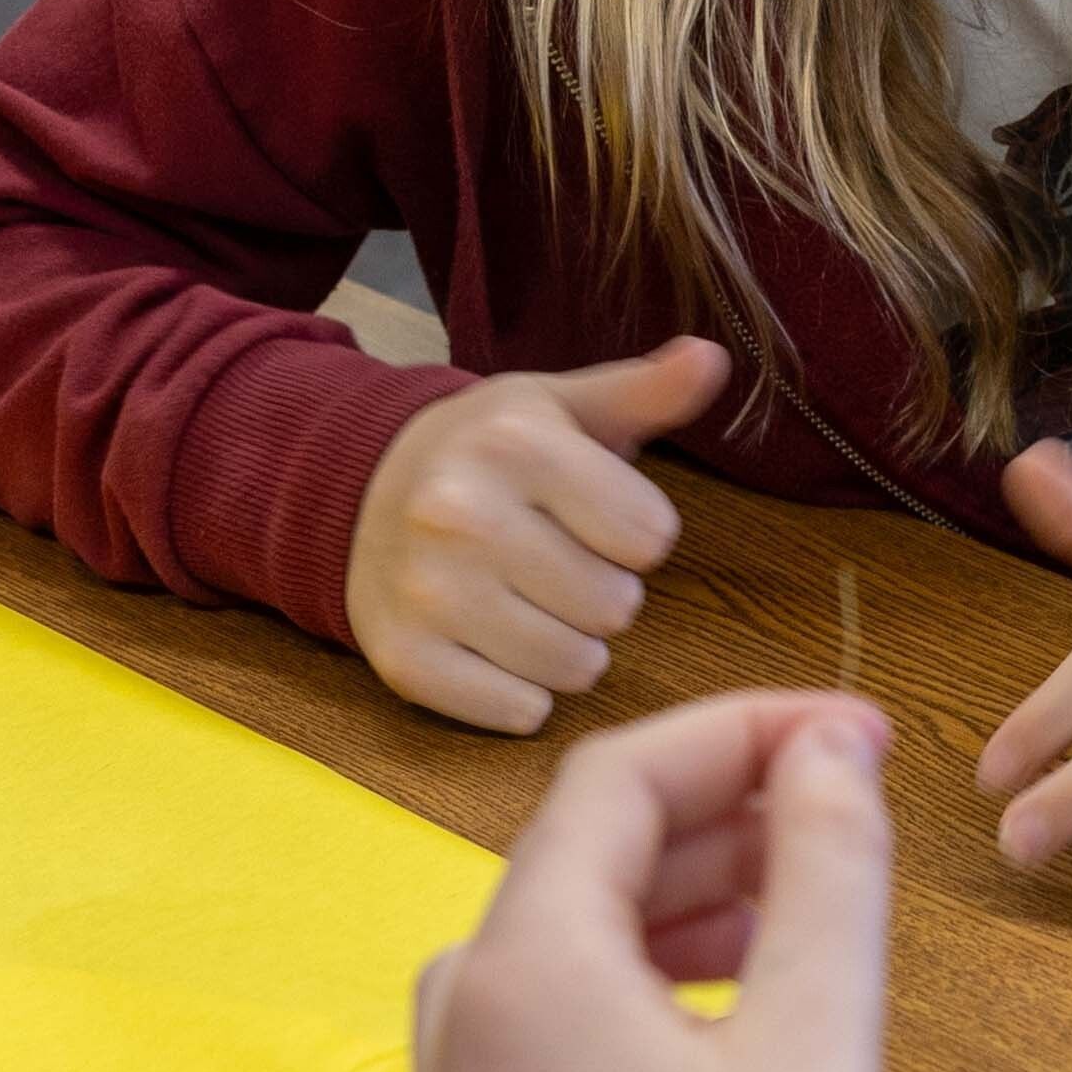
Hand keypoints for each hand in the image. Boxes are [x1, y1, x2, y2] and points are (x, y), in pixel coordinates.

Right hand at [344, 337, 716, 733]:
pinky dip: (520, 693)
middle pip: (616, 607)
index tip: (592, 515)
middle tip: (555, 561)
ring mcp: (427, 592)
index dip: (634, 532)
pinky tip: (493, 644)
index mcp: (514, 445)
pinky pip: (518, 713)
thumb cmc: (487, 449)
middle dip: (602, 591)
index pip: (652, 536)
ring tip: (529, 602)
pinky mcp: (404, 659)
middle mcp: (461, 516)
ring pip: (575, 667)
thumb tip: (712, 359)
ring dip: (569, 647)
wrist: (360, 490)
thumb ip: (646, 391)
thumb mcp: (565, 406)